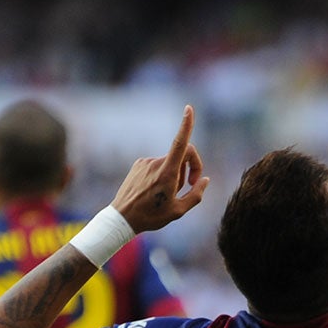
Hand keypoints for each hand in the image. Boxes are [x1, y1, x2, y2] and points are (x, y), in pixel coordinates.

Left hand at [112, 106, 208, 233]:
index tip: (189, 109)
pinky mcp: (139, 164)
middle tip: (190, 186)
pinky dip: (163, 174)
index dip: (186, 125)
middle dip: (190, 168)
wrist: (122, 218)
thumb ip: (196, 194)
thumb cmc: (151, 216)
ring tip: (166, 193)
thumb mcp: (179, 211)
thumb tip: (205, 180)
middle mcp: (156, 163)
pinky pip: (158, 164)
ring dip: (175, 174)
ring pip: (170, 162)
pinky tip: (154, 190)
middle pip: (182, 155)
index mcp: (167, 174)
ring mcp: (146, 162)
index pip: (180, 143)